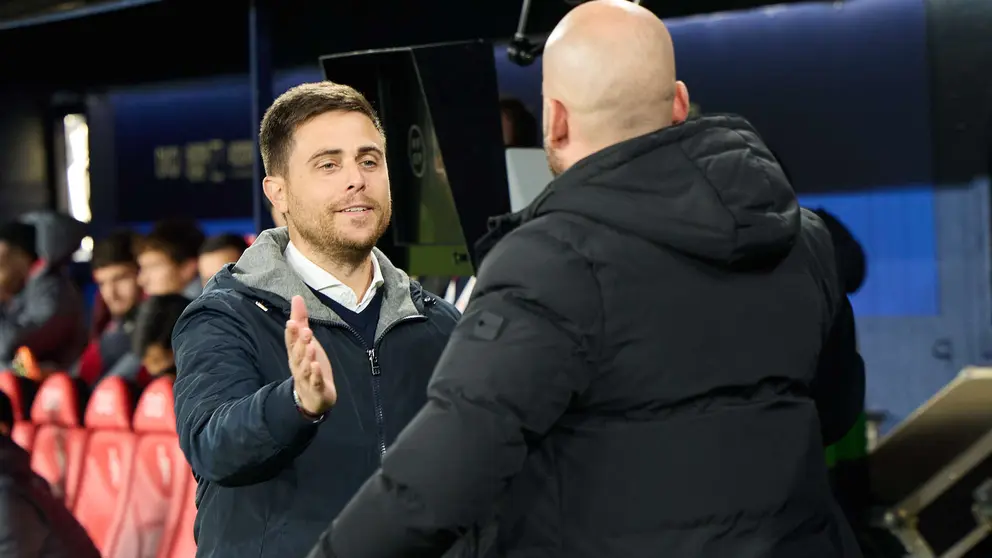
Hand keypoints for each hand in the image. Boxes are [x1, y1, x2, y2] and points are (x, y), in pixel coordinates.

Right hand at [285, 295, 336, 415]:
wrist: (312, 396)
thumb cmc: (309, 364)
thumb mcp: (306, 341)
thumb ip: (301, 320)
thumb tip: (296, 298)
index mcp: (295, 353)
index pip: (291, 342)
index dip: (291, 333)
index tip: (291, 322)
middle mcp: (298, 364)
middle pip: (298, 353)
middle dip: (301, 342)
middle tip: (305, 331)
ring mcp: (306, 377)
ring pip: (306, 366)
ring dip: (308, 357)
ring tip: (311, 346)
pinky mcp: (316, 388)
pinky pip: (315, 381)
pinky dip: (315, 374)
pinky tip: (317, 366)